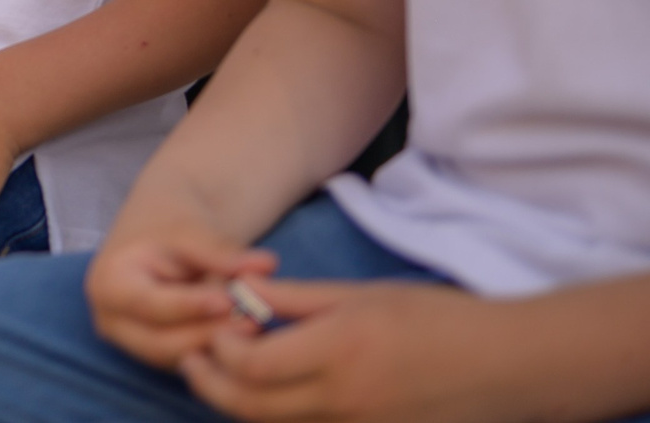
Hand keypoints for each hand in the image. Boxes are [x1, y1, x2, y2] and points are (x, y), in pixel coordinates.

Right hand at [88, 220, 276, 368]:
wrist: (167, 229)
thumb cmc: (171, 222)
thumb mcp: (191, 229)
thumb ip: (222, 251)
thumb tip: (265, 265)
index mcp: (108, 285)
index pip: (148, 305)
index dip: (188, 306)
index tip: (226, 300)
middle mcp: (113, 322)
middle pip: (163, 343)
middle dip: (210, 333)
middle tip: (255, 320)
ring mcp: (136, 343)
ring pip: (182, 359)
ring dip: (220, 346)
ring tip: (259, 324)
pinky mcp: (162, 355)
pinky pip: (194, 363)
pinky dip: (222, 352)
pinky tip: (252, 334)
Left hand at [182, 278, 506, 422]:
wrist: (509, 367)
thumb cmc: (437, 319)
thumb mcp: (361, 295)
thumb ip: (295, 298)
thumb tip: (240, 292)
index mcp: (338, 353)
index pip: (249, 366)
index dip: (220, 349)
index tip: (217, 327)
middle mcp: (345, 401)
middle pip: (251, 407)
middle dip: (211, 384)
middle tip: (194, 360)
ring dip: (243, 406)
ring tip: (228, 377)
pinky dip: (285, 421)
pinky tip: (278, 398)